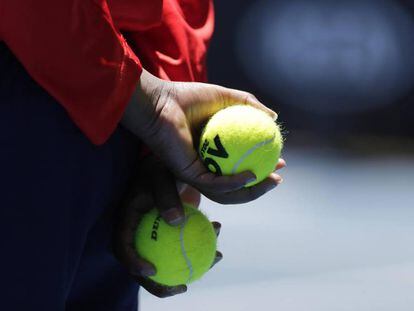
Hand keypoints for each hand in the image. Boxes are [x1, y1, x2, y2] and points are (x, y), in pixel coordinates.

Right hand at [113, 156, 222, 297]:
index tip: (152, 271)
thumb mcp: (161, 177)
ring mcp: (154, 235)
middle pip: (144, 264)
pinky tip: (219, 243)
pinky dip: (200, 246)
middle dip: (161, 283)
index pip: (122, 247)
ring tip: (214, 260)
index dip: (133, 264)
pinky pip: (183, 246)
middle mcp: (138, 232)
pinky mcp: (170, 233)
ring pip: (167, 259)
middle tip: (183, 287)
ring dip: (189, 266)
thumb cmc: (160, 168)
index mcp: (127, 219)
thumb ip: (166, 196)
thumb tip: (176, 221)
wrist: (167, 165)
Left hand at [121, 70, 284, 203]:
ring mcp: (196, 173)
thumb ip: (249, 105)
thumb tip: (274, 117)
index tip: (281, 160)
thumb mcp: (226, 98)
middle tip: (278, 177)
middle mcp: (205, 166)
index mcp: (213, 152)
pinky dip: (233, 183)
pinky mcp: (187, 174)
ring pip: (226, 192)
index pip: (240, 166)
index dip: (262, 167)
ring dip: (251, 191)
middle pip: (235, 186)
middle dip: (259, 186)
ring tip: (270, 181)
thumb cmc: (188, 98)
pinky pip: (214, 184)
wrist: (160, 101)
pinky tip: (250, 176)